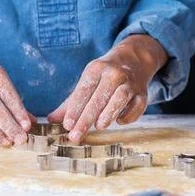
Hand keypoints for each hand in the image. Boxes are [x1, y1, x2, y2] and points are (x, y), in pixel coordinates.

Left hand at [48, 35, 166, 141]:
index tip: (67, 125)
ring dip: (109, 112)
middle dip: (86, 118)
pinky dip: (128, 115)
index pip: (83, 91)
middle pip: (99, 97)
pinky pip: (136, 106)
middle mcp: (114, 74)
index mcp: (96, 69)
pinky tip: (119, 121)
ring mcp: (130, 83)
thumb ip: (70, 102)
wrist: (134, 60)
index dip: (75, 108)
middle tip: (75, 135)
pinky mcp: (142, 93)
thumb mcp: (88, 81)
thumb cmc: (105, 75)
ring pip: (120, 98)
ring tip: (99, 126)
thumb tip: (52, 119)